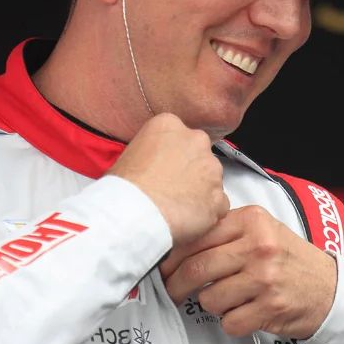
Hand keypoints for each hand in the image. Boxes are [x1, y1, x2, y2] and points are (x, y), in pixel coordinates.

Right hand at [107, 113, 228, 244]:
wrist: (134, 214)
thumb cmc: (124, 187)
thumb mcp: (129, 154)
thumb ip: (151, 152)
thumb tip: (154, 164)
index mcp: (170, 124)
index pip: (178, 136)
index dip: (172, 155)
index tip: (163, 169)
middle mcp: (196, 140)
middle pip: (199, 155)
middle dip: (190, 171)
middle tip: (171, 188)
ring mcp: (212, 169)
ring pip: (211, 180)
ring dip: (200, 192)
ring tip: (177, 207)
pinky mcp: (219, 196)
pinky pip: (218, 204)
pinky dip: (207, 212)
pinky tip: (187, 219)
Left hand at [161, 206, 337, 338]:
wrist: (329, 289)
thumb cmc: (289, 260)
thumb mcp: (262, 230)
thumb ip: (226, 231)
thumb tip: (177, 244)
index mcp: (252, 221)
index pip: (197, 237)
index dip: (173, 257)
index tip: (164, 267)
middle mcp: (259, 246)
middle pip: (196, 268)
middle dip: (177, 285)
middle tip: (173, 291)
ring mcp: (265, 278)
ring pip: (209, 298)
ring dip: (211, 304)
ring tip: (229, 298)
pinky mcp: (270, 308)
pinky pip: (229, 322)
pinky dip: (231, 322)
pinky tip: (245, 312)